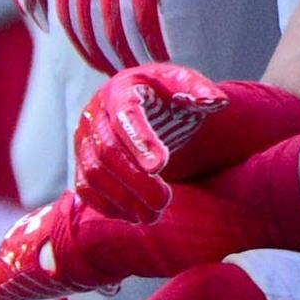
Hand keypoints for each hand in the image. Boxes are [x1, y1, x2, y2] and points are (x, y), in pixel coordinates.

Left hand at [0, 194, 135, 299]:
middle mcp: (16, 249)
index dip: (28, 296)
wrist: (86, 237)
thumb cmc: (95, 247)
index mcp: (35, 240)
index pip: (25, 272)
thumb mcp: (97, 264)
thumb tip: (112, 289)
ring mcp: (5, 265)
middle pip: (8, 290)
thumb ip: (98, 278)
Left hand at [55, 0, 178, 73]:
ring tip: (139, 70)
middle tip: (115, 74)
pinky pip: (146, 20)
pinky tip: (163, 55)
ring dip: (128, 57)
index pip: (68, 18)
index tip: (91, 57)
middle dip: (102, 58)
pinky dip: (155, 43)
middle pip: (90, 32)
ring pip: (118, 31)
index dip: (80, 43)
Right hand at [72, 63, 233, 220]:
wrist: (143, 104)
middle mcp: (95, 112)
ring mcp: (84, 138)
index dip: (140, 141)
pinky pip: (85, 187)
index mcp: (121, 90)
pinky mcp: (82, 161)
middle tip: (164, 202)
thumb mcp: (183, 83)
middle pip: (107, 150)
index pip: (125, 115)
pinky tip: (133, 216)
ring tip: (152, 215)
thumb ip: (199, 89)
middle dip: (136, 180)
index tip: (161, 166)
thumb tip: (218, 101)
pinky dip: (107, 205)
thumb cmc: (164, 94)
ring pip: (93, 173)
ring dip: (122, 198)